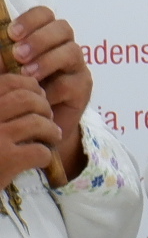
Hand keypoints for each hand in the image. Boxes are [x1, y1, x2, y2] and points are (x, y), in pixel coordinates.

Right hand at [0, 72, 60, 190]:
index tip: (39, 96)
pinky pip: (39, 151)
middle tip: (48, 118)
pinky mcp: (6, 160)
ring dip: (51, 130)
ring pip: (38, 123)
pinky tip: (40, 159)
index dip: (32, 86)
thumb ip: (3, 101)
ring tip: (52, 136)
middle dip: (45, 108)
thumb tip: (24, 77)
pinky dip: (45, 155)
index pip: (10, 82)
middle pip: (28, 100)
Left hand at [9, 4, 87, 177]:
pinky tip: (37, 96)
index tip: (12, 34)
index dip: (30, 19)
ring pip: (71, 51)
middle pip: (62, 28)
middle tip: (19, 55)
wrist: (33, 125)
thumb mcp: (4, 71)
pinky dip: (51, 89)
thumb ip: (1, 58)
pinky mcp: (82, 89)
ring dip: (47, 60)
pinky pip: (70, 82)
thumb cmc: (16, 91)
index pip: (44, 14)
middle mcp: (63, 47)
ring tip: (27, 74)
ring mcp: (75, 67)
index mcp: (43, 36)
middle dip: (40, 39)